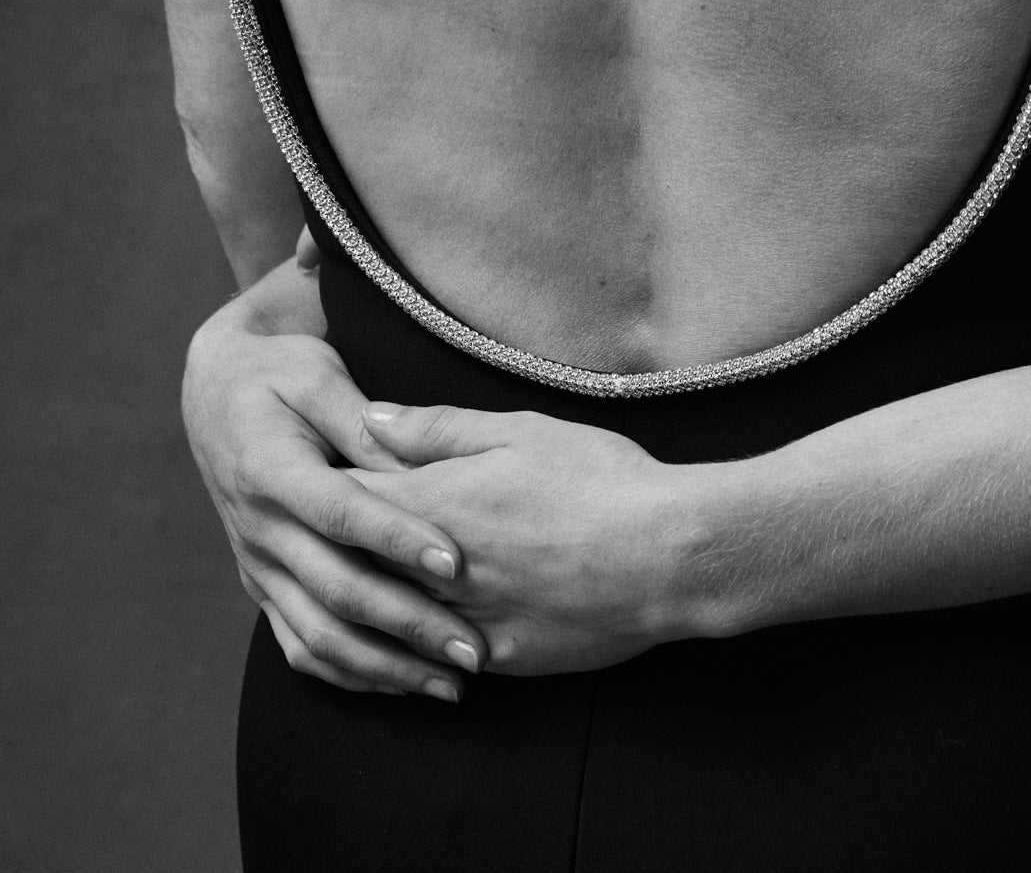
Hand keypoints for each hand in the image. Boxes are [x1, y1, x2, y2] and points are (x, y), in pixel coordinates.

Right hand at [183, 271, 486, 700]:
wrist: (213, 392)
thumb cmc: (278, 371)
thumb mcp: (318, 374)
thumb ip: (364, 422)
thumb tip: (413, 465)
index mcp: (271, 469)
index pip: (343, 514)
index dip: (399, 540)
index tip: (458, 563)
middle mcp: (261, 528)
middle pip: (337, 590)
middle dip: (408, 625)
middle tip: (473, 650)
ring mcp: (258, 565)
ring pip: (319, 635)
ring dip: (386, 666)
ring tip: (450, 684)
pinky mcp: (263, 585)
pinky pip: (300, 644)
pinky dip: (350, 672)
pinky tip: (402, 683)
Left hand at [354, 403, 712, 674]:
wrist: (665, 556)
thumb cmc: (598, 480)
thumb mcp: (520, 432)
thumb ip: (439, 428)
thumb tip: (371, 417)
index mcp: (433, 503)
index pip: (345, 498)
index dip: (325, 486)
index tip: (318, 475)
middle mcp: (432, 571)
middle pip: (352, 565)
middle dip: (334, 547)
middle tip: (325, 530)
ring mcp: (462, 623)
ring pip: (387, 620)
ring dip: (370, 600)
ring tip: (365, 580)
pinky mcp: (497, 659)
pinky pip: (436, 659)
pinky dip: (420, 644)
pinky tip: (421, 634)